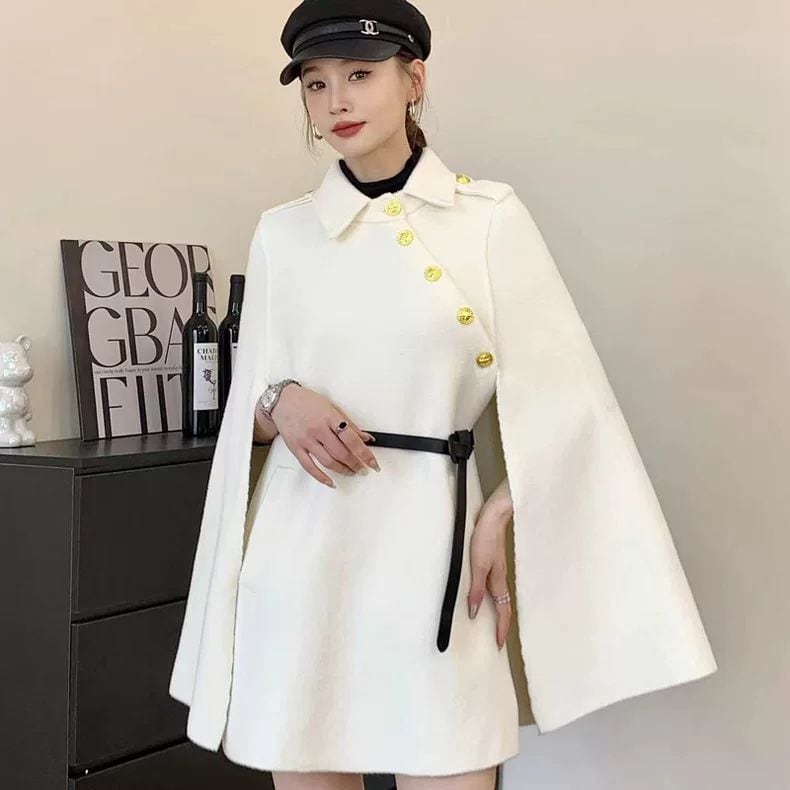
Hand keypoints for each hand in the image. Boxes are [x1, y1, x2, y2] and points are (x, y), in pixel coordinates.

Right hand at [269, 383, 379, 487]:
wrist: (282, 400)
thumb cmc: (306, 401)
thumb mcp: (332, 407)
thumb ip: (349, 424)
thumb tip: (366, 437)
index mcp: (329, 417)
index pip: (351, 439)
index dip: (365, 453)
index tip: (373, 462)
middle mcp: (318, 429)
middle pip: (341, 453)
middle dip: (356, 464)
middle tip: (364, 468)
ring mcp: (306, 440)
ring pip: (328, 462)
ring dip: (343, 470)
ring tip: (352, 472)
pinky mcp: (296, 448)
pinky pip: (309, 467)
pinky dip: (321, 477)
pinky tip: (331, 482)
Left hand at [467, 500, 512, 650]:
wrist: (494, 517)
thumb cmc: (486, 539)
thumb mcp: (477, 565)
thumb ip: (476, 589)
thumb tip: (473, 612)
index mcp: (498, 582)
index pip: (502, 612)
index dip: (501, 629)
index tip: (499, 645)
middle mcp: (501, 579)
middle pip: (505, 607)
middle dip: (504, 625)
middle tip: (499, 639)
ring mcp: (499, 571)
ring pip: (502, 597)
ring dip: (501, 612)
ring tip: (497, 624)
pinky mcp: (494, 563)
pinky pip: (497, 587)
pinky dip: (496, 599)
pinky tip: (490, 596)